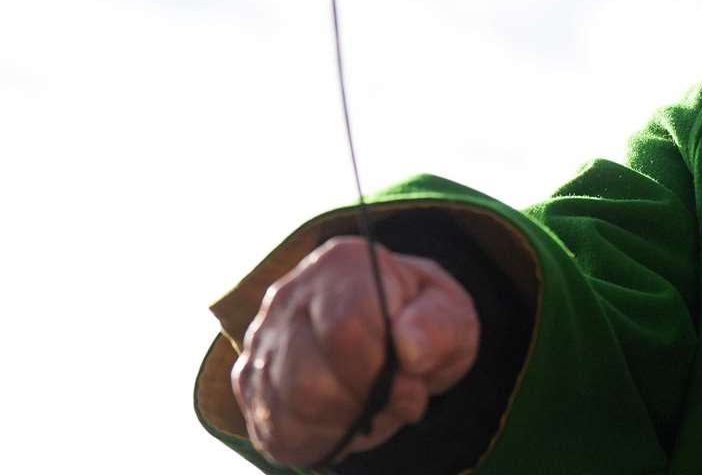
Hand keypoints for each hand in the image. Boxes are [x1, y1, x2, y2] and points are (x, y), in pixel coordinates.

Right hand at [231, 236, 480, 466]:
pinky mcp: (250, 382)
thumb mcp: (450, 315)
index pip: (345, 328)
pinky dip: (321, 435)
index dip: (381, 372)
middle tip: (397, 400)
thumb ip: (438, 325)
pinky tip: (347, 415)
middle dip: (364, 402)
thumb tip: (409, 348)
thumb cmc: (421, 320)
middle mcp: (289, 297)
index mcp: (341, 265)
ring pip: (291, 405)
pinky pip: (277, 428)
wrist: (392, 333)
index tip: (412, 386)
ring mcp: (263, 340)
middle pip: (310, 376)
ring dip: (345, 420)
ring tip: (374, 404)